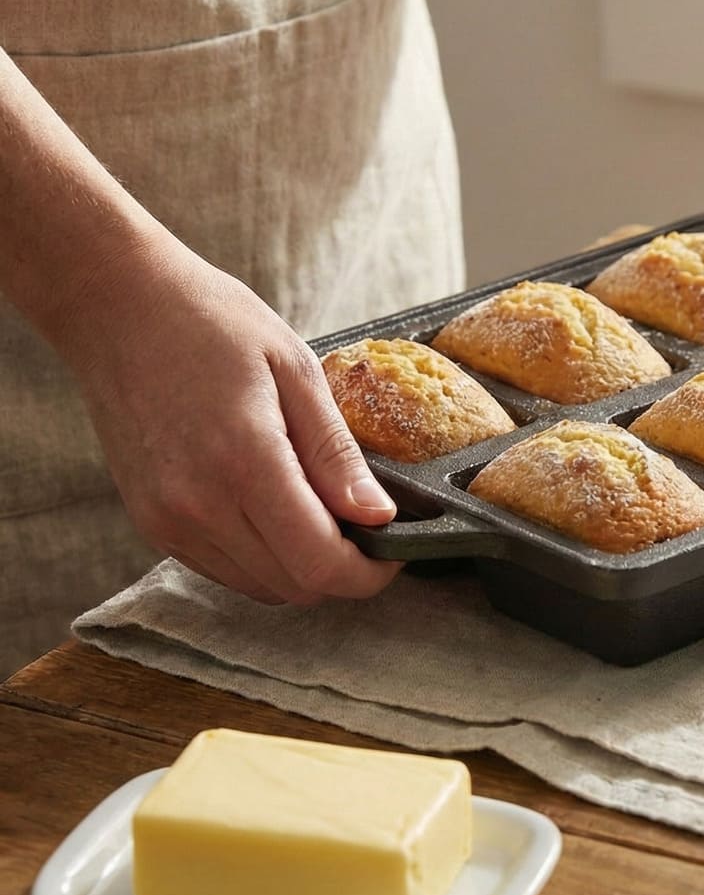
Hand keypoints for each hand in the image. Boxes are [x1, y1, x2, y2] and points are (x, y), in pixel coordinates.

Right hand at [57, 238, 401, 604]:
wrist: (117, 307)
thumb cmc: (213, 323)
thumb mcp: (296, 371)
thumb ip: (337, 455)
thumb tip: (379, 516)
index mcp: (244, 463)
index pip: (319, 564)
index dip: (368, 573)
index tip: (394, 550)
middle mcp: (198, 506)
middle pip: (294, 586)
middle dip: (342, 569)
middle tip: (364, 525)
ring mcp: (167, 521)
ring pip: (261, 587)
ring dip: (302, 566)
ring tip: (319, 509)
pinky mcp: (150, 523)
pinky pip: (224, 570)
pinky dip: (262, 557)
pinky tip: (274, 508)